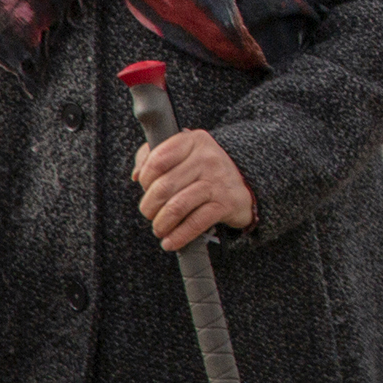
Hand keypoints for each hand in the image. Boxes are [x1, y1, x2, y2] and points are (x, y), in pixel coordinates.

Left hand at [131, 128, 256, 250]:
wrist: (246, 181)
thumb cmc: (204, 168)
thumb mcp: (184, 152)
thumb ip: (154, 155)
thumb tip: (137, 175)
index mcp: (193, 141)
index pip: (158, 159)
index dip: (145, 179)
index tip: (146, 188)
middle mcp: (207, 158)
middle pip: (164, 186)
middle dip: (149, 206)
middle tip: (150, 213)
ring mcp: (218, 181)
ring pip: (177, 207)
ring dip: (161, 224)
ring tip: (159, 229)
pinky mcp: (226, 204)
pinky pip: (195, 223)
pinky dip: (178, 236)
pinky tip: (170, 242)